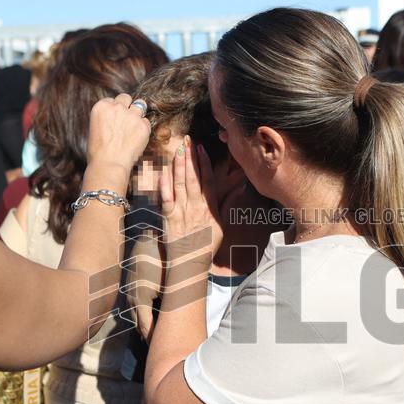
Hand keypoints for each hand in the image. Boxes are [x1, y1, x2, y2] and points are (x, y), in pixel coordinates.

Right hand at [86, 93, 151, 179]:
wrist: (108, 164)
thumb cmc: (99, 152)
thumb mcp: (95, 128)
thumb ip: (107, 118)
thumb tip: (117, 117)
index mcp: (101, 106)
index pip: (112, 100)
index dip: (115, 110)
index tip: (115, 119)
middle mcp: (116, 107)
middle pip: (126, 98)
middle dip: (127, 106)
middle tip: (127, 120)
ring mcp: (131, 115)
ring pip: (140, 106)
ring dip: (137, 115)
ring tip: (133, 129)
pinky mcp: (143, 125)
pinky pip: (147, 121)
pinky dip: (144, 128)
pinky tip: (137, 139)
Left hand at [159, 137, 222, 260]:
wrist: (191, 262)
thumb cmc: (207, 244)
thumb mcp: (222, 224)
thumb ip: (227, 204)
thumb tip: (239, 188)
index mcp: (210, 207)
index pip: (207, 180)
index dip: (204, 163)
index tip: (200, 148)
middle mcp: (197, 207)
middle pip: (193, 178)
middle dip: (190, 158)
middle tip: (187, 141)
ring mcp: (182, 211)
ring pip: (181, 184)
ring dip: (179, 166)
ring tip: (178, 150)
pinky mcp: (169, 218)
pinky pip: (167, 198)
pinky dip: (165, 185)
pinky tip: (163, 171)